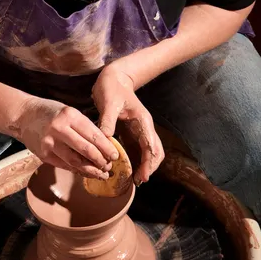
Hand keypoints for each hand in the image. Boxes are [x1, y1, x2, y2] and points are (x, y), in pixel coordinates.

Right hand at [16, 96, 119, 178]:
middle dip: (101, 160)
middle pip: (86, 149)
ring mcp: (50, 143)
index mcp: (69, 115)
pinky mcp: (43, 154)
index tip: (115, 155)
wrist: (23, 115)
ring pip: (76, 161)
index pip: (93, 134)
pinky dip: (78, 171)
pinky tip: (86, 173)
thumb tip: (104, 144)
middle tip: (110, 166)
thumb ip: (83, 126)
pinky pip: (65, 165)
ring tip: (102, 174)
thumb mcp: (68, 112)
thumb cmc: (50, 112)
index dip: (106, 147)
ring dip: (91, 170)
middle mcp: (59, 129)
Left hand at [92, 63, 164, 183]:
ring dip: (144, 166)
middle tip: (138, 181)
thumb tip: (106, 137)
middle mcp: (144, 127)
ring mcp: (138, 130)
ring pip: (148, 152)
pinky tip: (126, 169)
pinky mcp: (130, 132)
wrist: (113, 78)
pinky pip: (136, 150)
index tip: (143, 176)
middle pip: (155, 152)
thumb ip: (108, 120)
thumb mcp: (109, 103)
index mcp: (142, 121)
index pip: (151, 146)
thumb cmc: (112, 88)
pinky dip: (135, 160)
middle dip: (150, 167)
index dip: (149, 162)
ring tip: (134, 180)